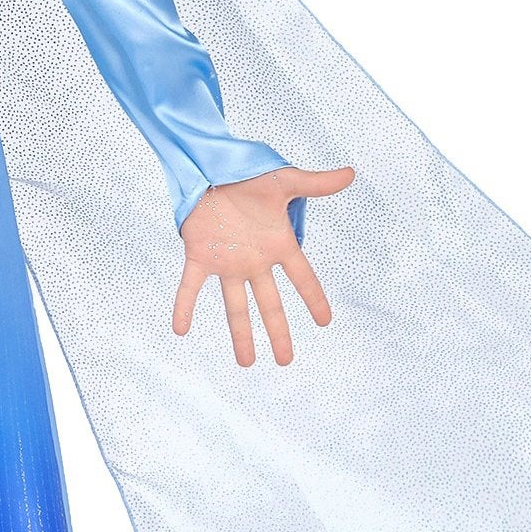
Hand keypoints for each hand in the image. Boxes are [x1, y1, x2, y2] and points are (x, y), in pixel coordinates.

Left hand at [174, 164, 355, 365]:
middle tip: (286, 360)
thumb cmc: (249, 176)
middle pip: (270, 303)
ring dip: (239, 333)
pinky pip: (190, 286)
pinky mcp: (199, 256)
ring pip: (235, 304)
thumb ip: (316, 183)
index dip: (314, 298)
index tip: (325, 321)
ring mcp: (227, 262)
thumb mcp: (285, 181)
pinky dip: (184, 307)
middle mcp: (254, 260)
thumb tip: (350, 173)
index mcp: (277, 245)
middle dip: (278, 332)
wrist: (211, 168)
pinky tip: (180, 330)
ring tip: (246, 362)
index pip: (302, 277)